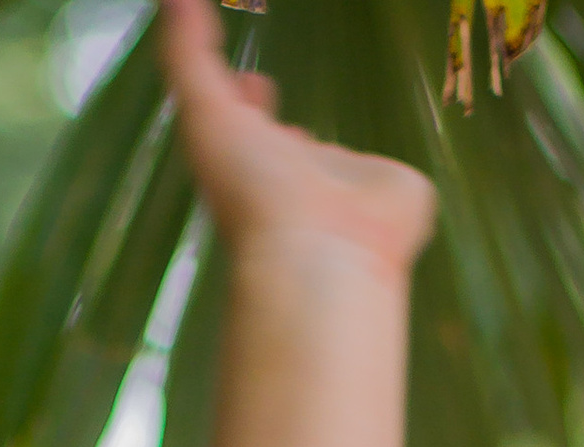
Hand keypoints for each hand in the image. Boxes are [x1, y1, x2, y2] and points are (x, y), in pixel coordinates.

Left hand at [158, 0, 435, 277]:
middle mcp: (293, 179)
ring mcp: (345, 192)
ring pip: (337, 166)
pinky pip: (394, 181)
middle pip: (283, 145)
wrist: (324, 255)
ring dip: (331, 157)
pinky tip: (390, 177)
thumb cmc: (257, 193)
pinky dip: (392, 178)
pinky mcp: (395, 198)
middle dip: (276, 126)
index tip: (246, 77)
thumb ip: (189, 54)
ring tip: (328, 144)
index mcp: (249, 160)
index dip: (238, 97)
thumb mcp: (206, 112)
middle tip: (272, 100)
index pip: (240, 121)